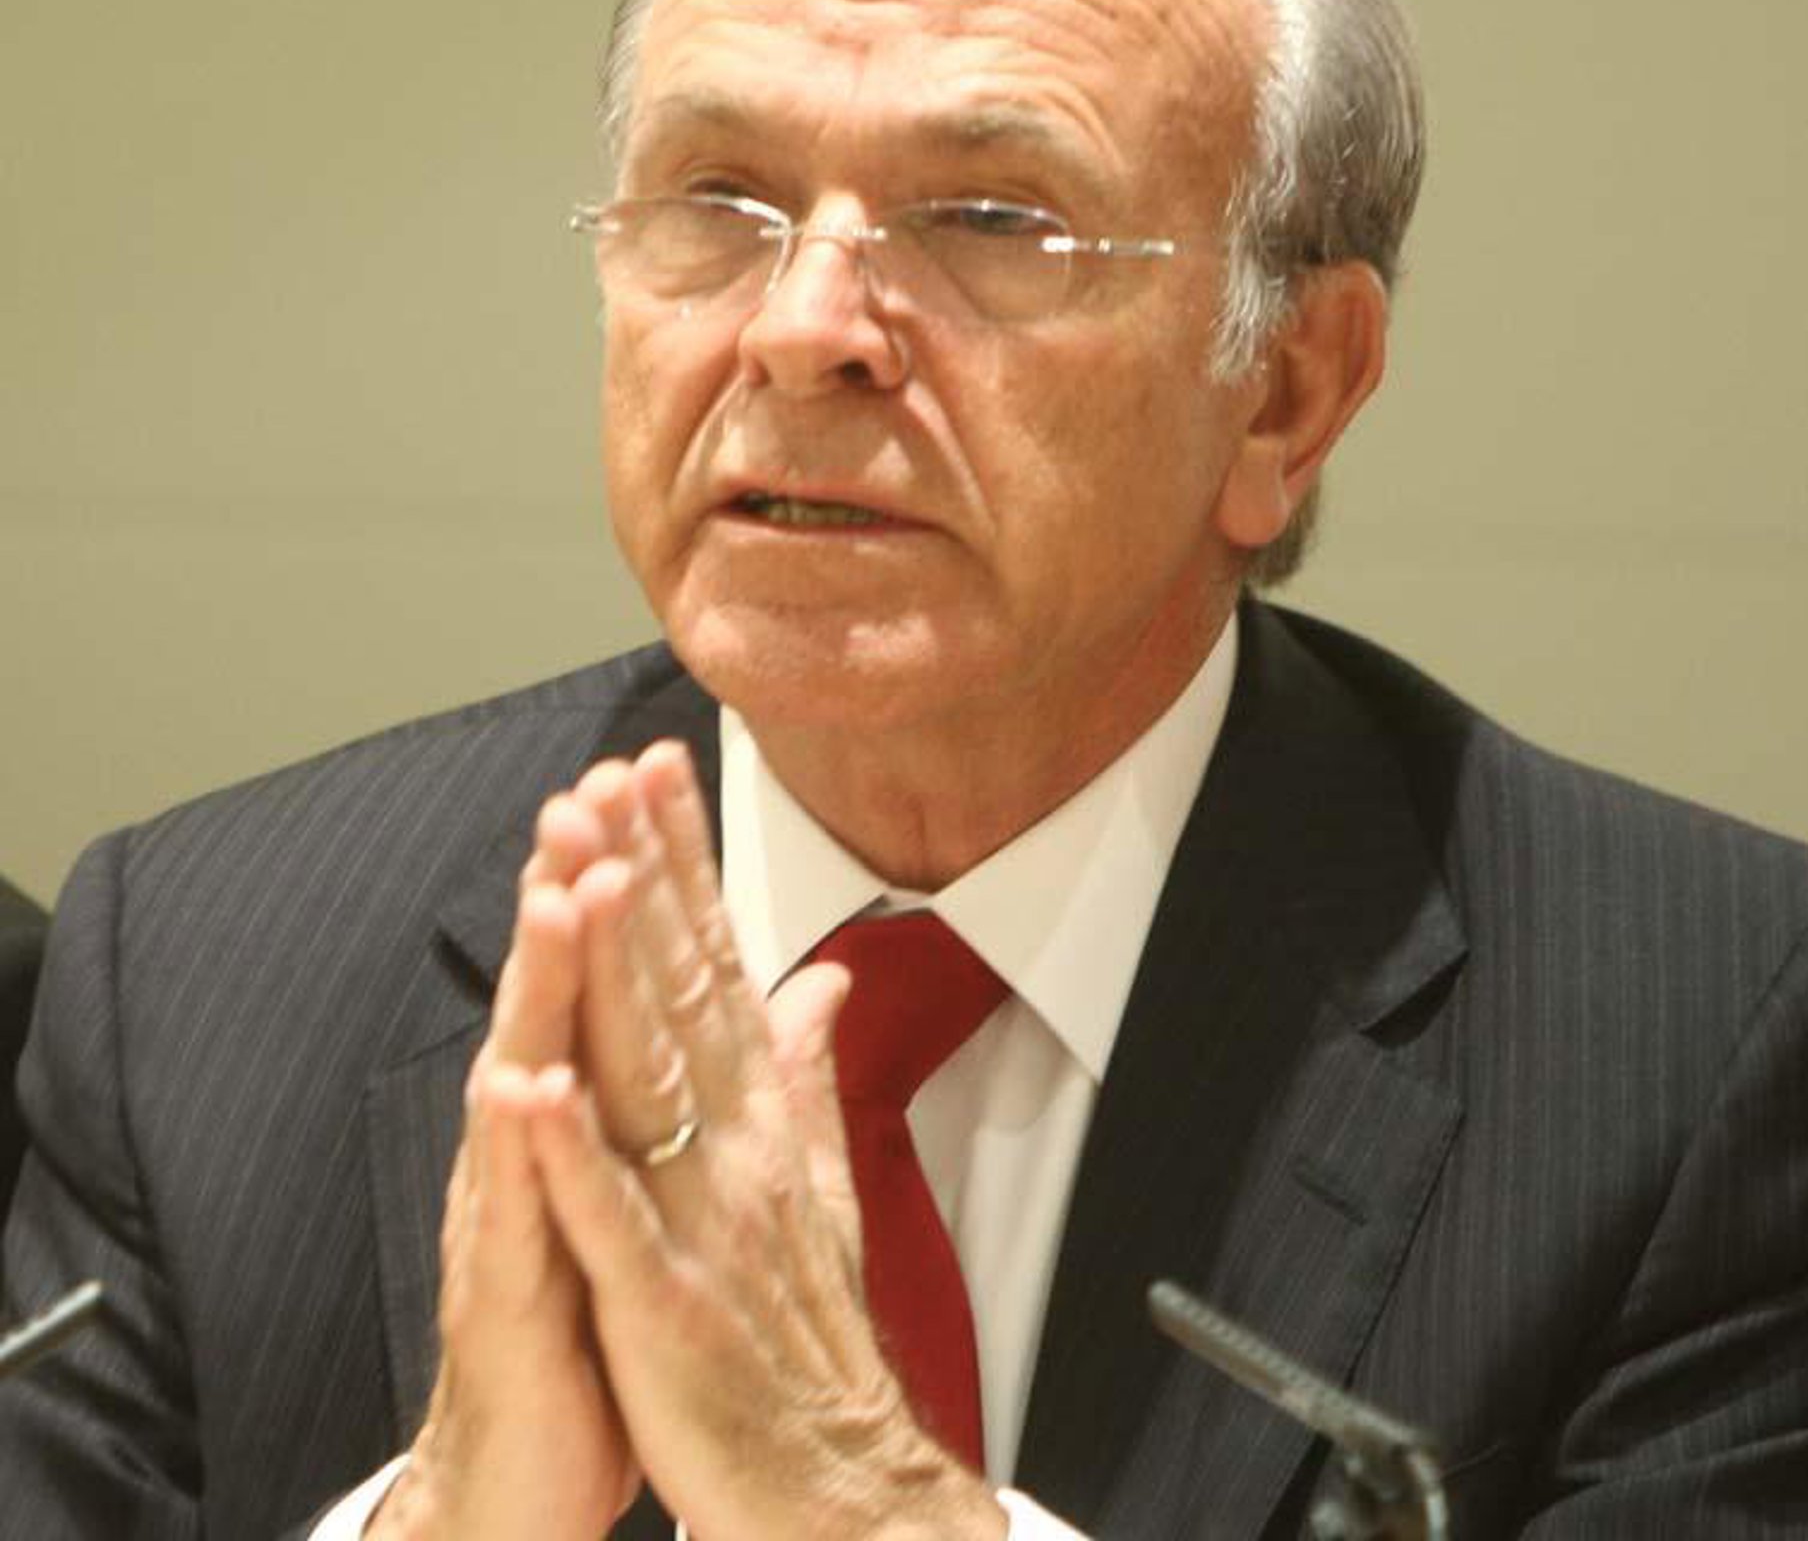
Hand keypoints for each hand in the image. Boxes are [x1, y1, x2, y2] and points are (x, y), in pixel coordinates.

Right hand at [372, 769, 646, 1539]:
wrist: (532, 1471)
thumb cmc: (595, 1321)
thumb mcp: (657, 1189)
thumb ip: (698, 1083)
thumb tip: (765, 996)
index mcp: (590, 1116)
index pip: (614, 971)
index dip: (634, 875)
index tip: (653, 779)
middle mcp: (537, 1146)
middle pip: (558, 996)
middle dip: (573, 889)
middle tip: (587, 790)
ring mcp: (514, 1210)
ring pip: (526, 1076)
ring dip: (544, 985)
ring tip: (562, 892)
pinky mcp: (510, 1292)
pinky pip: (515, 1212)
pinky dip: (518, 1147)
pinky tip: (517, 1080)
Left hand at [525, 741, 1005, 1540]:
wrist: (840, 1484)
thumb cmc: (812, 1339)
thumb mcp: (819, 1185)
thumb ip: (809, 1077)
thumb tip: (821, 980)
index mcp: (762, 1120)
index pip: (719, 962)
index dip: (686, 864)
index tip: (660, 772)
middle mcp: (737, 1147)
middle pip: (682, 990)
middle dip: (645, 874)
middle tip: (614, 772)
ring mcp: (703, 1220)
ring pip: (648, 1073)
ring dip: (611, 969)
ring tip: (577, 871)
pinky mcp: (666, 1304)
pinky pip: (609, 1219)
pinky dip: (572, 1152)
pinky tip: (533, 1083)